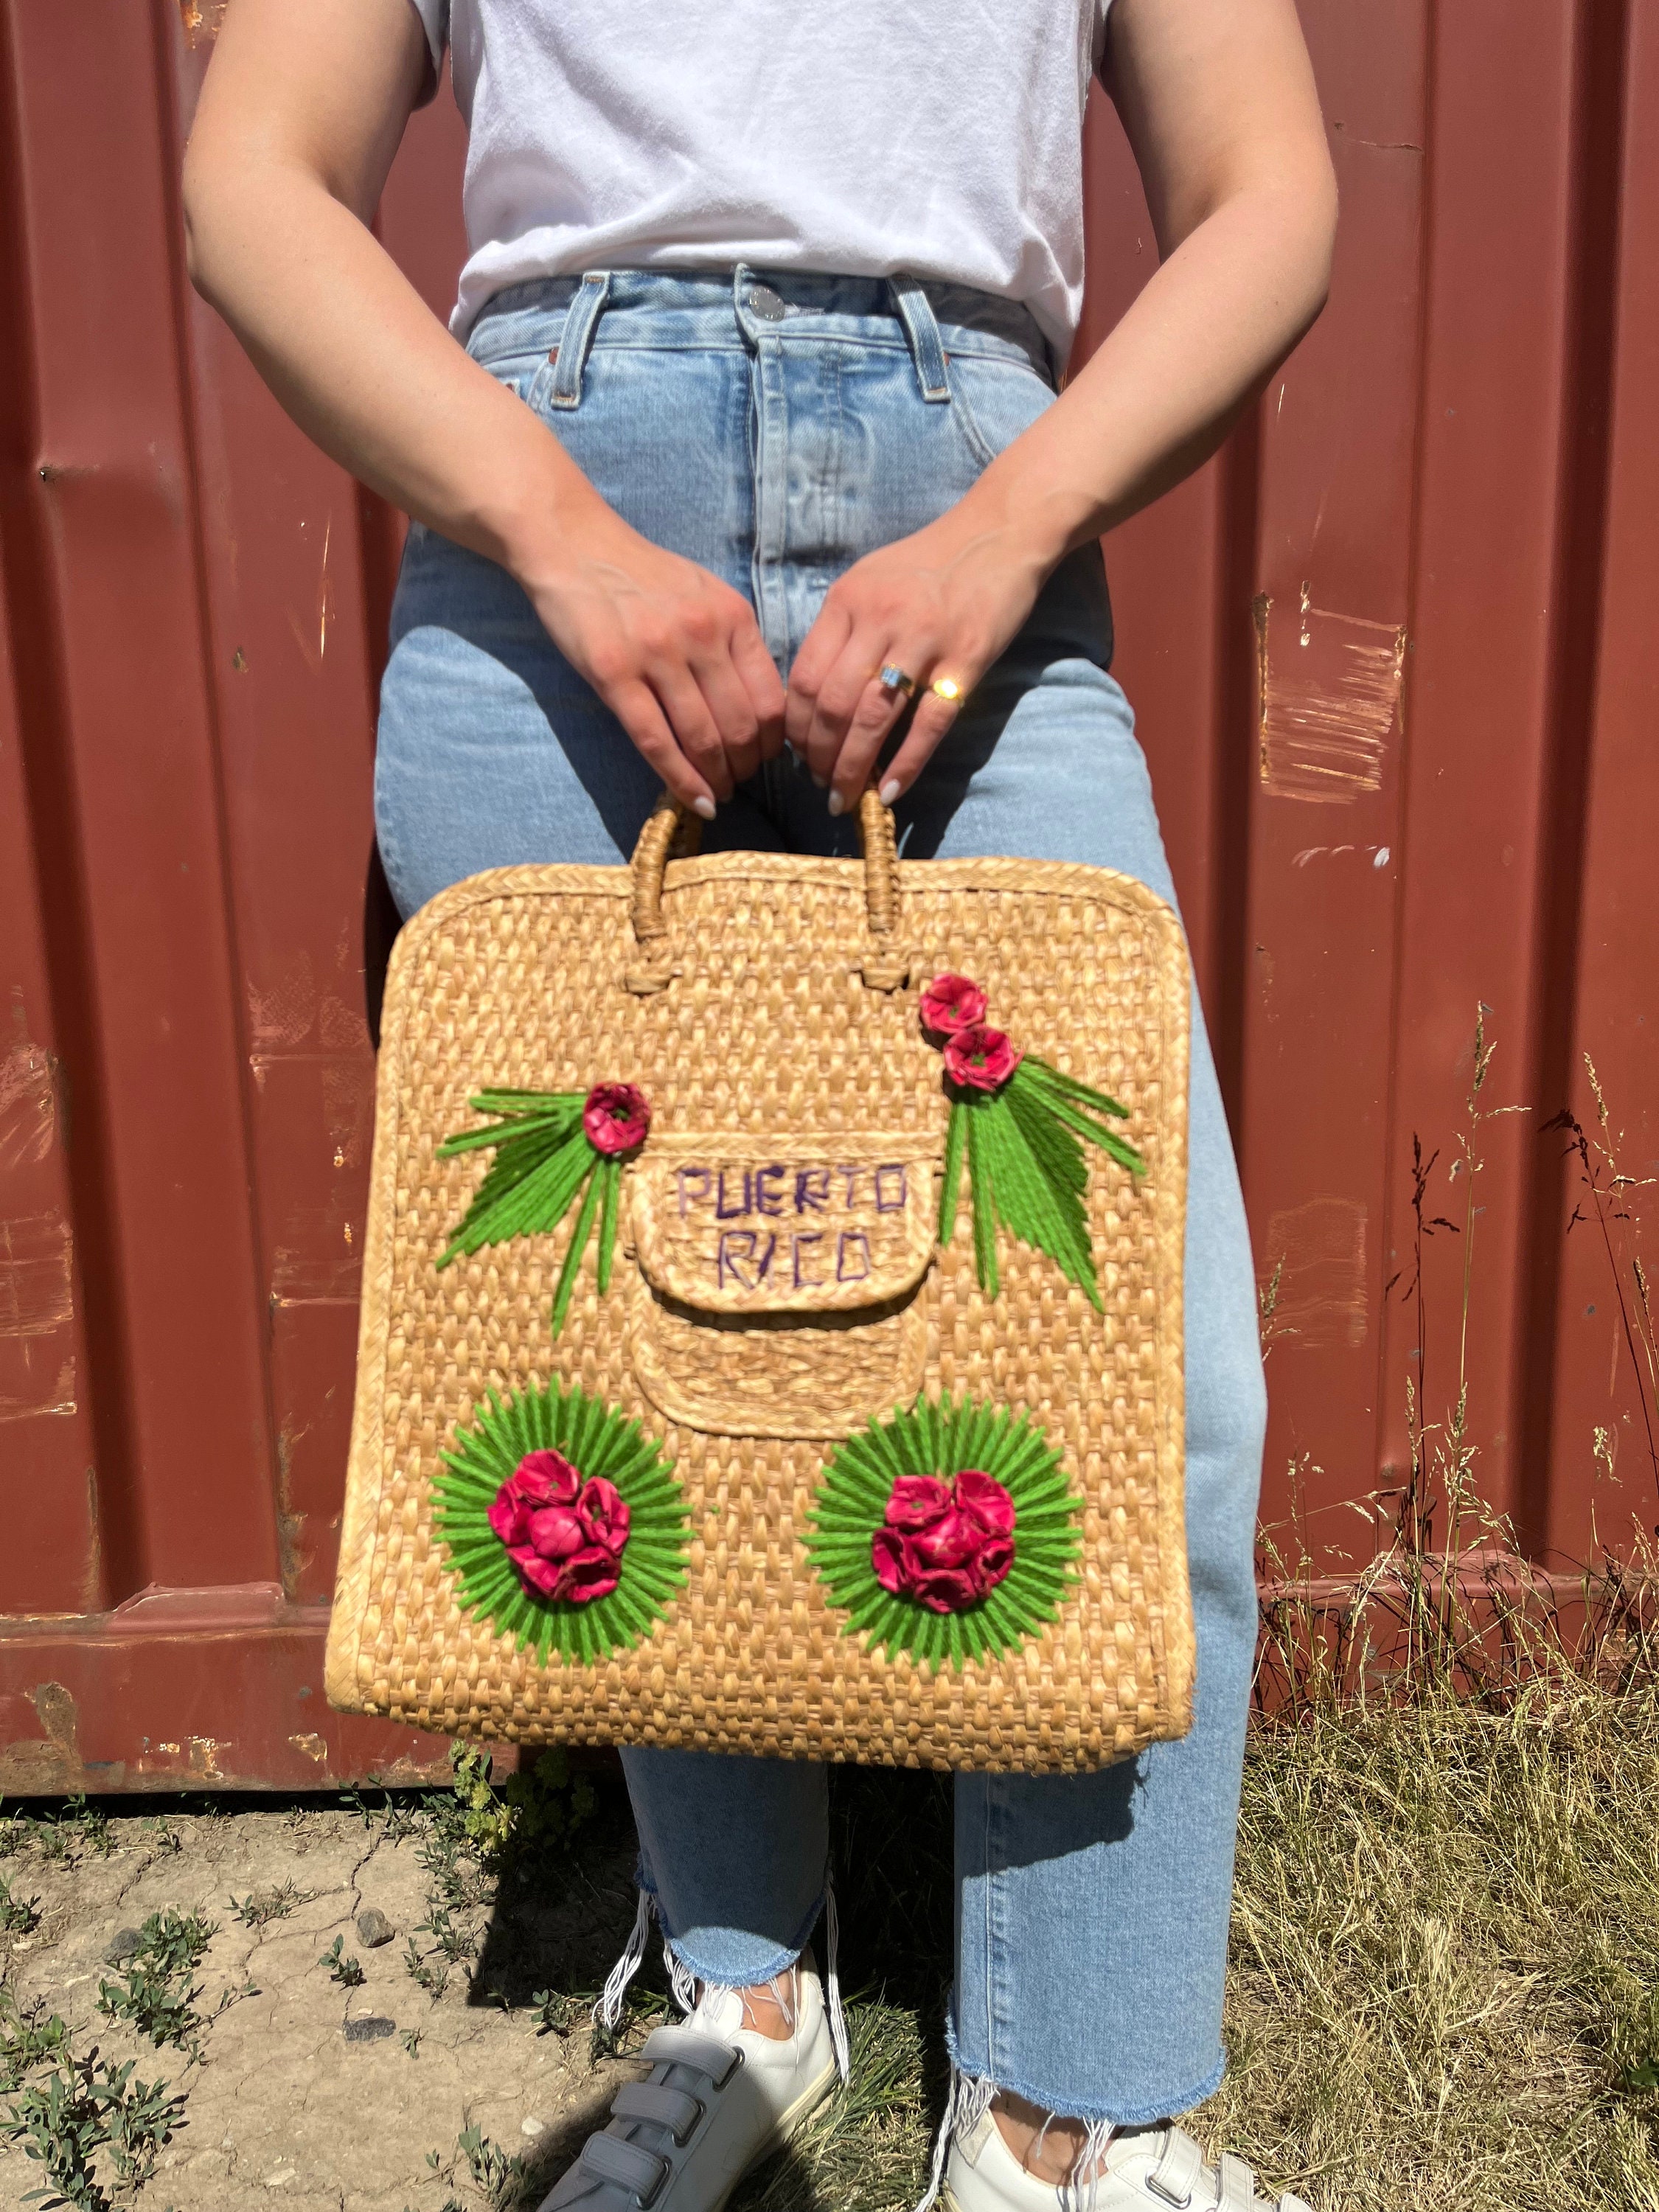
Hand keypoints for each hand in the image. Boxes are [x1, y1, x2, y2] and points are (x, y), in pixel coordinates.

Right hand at [518, 497, 785, 815]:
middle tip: (740, 784)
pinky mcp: (614, 674)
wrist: (574, 544)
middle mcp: (701, 635)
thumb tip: (761, 708)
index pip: (771, 698)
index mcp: (732, 617)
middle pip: (742, 726)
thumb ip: (734, 644)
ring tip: (718, 795)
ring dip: (716, 778)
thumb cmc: (642, 575)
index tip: (766, 760)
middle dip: (746, 768)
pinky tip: (695, 801)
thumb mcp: (705, 595)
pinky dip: (680, 780)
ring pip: (703, 739)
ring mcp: (656, 655)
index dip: (774, 742)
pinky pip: (655, 742)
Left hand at [784, 487, 1052, 812]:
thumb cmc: (930, 561)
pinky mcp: (967, 660)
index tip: (798, 755)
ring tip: (845, 797)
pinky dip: (906, 764)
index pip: (806, 677)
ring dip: (852, 767)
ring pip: (873, 719)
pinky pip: (929, 724)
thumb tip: (815, 694)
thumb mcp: (870, 580)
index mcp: (848, 601)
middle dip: (820, 756)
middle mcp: (881, 620)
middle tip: (820, 785)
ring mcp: (925, 641)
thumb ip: (841, 630)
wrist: (1000, 531)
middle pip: (833, 704)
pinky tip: (890, 792)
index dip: (797, 726)